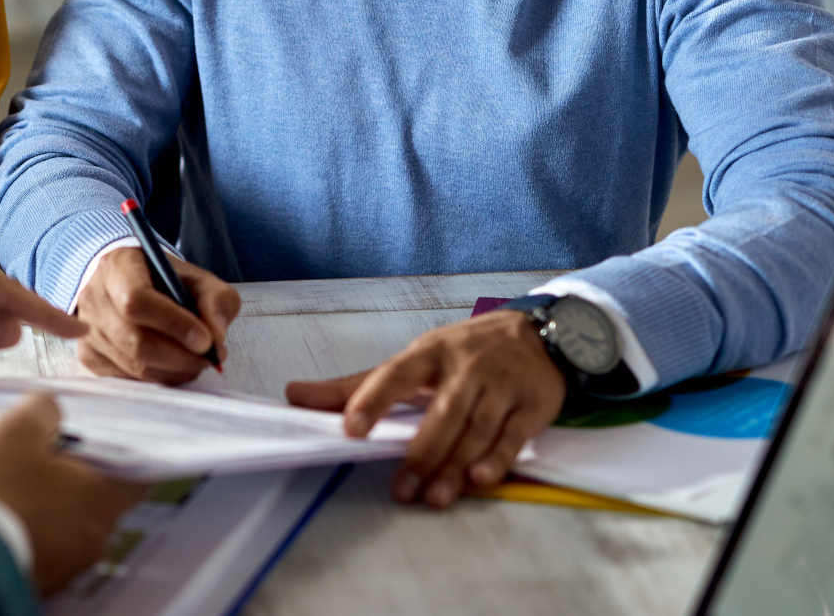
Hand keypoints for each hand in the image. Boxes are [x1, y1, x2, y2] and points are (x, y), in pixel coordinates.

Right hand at [0, 393, 146, 593]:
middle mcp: (85, 537)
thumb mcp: (18, 429)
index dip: (111, 446)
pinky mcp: (16, 570)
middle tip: (3, 431)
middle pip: (68, 483)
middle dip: (31, 453)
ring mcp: (53, 559)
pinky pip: (4, 525)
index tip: (89, 431)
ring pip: (28, 501)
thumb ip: (43, 409)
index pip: (131, 472)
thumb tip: (50, 410)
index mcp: (99, 500)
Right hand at [74, 247, 238, 383]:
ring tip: (194, 360)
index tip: (205, 339)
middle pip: (136, 341)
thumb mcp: (195, 277)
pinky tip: (171, 365)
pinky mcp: (89, 356)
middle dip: (181, 357)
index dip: (173, 324)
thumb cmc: (161, 280)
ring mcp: (87, 330)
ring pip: (134, 366)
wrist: (123, 282)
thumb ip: (215, 300)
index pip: (136, 300)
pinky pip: (128, 379)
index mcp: (117, 267)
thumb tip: (216, 337)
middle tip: (208, 357)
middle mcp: (94, 298)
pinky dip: (158, 378)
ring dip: (174, 370)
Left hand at [282, 310, 565, 506]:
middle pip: (442, 414)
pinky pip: (513, 436)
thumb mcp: (412, 360)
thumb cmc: (462, 353)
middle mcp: (465, 367)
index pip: (395, 374)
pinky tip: (479, 480)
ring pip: (476, 430)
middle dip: (421, 454)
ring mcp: (500, 386)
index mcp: (428, 353)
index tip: (351, 429)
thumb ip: (357, 385)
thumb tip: (293, 395)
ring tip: (434, 498)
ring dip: (455, 466)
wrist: (539, 335)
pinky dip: (498, 459)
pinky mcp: (532, 406)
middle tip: (400, 491)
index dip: (372, 400)